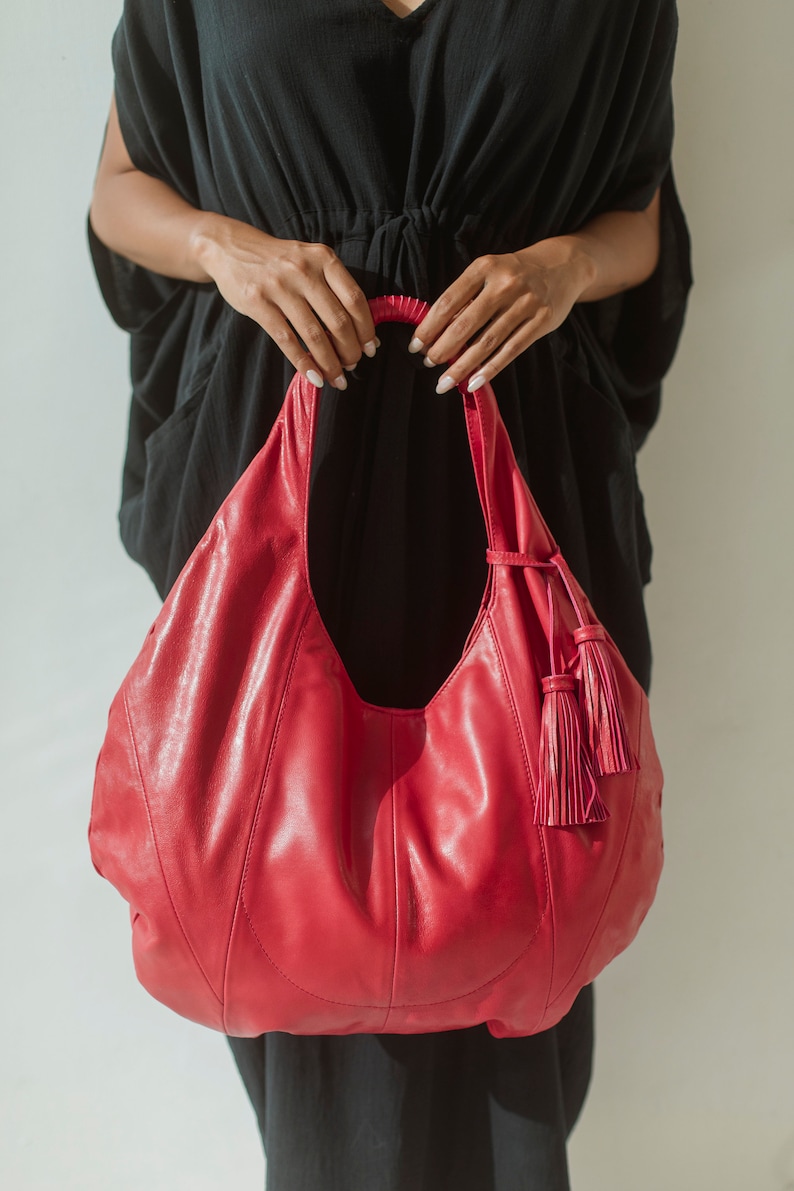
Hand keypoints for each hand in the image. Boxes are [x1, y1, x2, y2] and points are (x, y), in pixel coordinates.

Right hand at [194, 215, 378, 388]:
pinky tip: (314, 377)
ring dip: (330, 363)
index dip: (366, 328)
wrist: (231, 248)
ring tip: (337, 378)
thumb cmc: (278, 261)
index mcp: (323, 258)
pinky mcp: (258, 303)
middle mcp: (303, 270)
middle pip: (338, 320)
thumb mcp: (309, 260)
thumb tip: (360, 329)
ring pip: (314, 334)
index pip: (354, 299)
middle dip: (350, 350)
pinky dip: (304, 364)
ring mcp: (279, 286)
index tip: (371, 348)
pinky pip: (287, 340)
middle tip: (353, 365)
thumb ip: (333, 286)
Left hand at [407, 238, 594, 392]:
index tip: (415, 345)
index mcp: (484, 267)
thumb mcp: (489, 272)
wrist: (563, 265)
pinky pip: (510, 351)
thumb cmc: (514, 273)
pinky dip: (489, 370)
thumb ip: (466, 297)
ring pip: (487, 342)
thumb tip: (436, 332)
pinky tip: (472, 383)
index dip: (429, 326)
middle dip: (443, 348)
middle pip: (465, 324)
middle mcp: (505, 283)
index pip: (449, 301)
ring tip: (444, 382)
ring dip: (462, 366)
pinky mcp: (541, 321)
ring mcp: (525, 303)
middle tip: (428, 363)